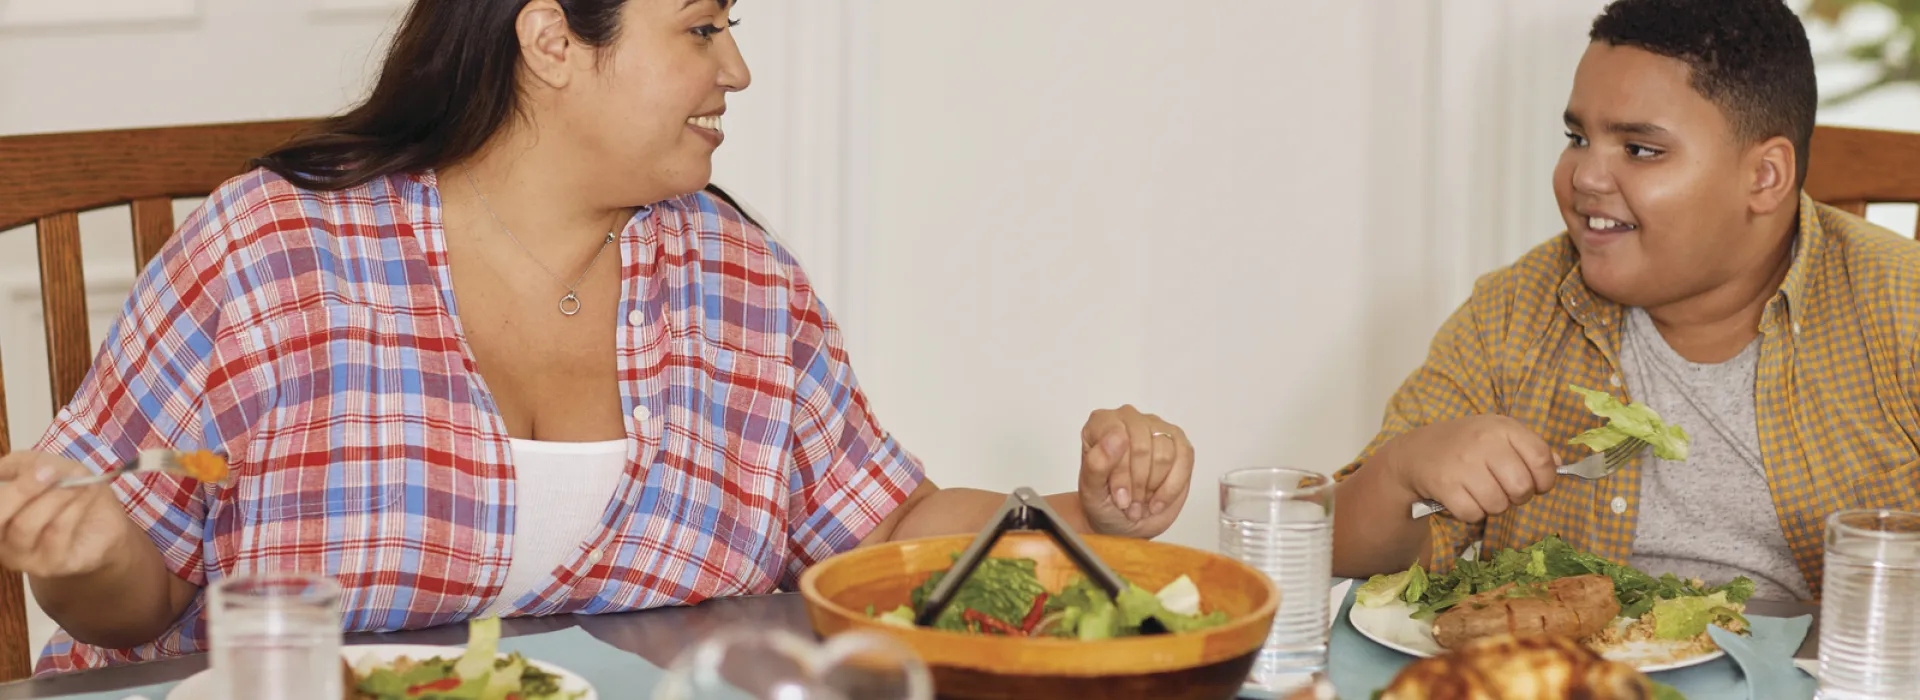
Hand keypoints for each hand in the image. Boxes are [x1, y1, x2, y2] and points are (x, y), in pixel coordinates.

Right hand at [0, 452, 130, 579]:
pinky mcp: (48, 565)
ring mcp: (20, 556)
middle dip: (23, 489)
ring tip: (78, 481)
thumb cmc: (67, 493)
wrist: (104, 524)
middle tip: (50, 470)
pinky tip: (87, 494)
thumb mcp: (46, 467)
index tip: (35, 465)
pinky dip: (73, 508)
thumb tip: (4, 466)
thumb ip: (24, 464)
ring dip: (55, 497)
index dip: (6, 483)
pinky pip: (55, 533)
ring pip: (25, 525)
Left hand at [1078, 405, 1193, 537]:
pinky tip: (1158, 501)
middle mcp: (1129, 418)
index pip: (1118, 437)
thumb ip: (1096, 463)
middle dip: (1138, 484)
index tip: (1119, 497)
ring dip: (1153, 487)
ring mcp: (1156, 428)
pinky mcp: (1179, 444)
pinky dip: (1172, 487)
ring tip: (1141, 502)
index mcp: (1101, 423)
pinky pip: (1185, 459)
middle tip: (1130, 504)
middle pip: (1142, 447)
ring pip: (1164, 455)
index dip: (1121, 473)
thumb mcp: (1090, 491)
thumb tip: (1117, 436)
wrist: (1121, 524)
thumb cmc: (1102, 503)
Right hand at [1384, 415, 1559, 522]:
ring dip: (1493, 507)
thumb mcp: (1498, 434)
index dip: (1545, 479)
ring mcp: (1463, 464)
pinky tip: (1463, 498)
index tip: (1537, 485)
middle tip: (1504, 490)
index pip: (1541, 459)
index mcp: (1503, 427)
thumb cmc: (1466, 444)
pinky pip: (1474, 515)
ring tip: (1480, 492)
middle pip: (1522, 488)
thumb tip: (1559, 464)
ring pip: (1498, 505)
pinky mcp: (1445, 485)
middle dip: (1517, 497)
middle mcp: (1484, 443)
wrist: (1417, 452)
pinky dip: (1471, 514)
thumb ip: (1530, 448)